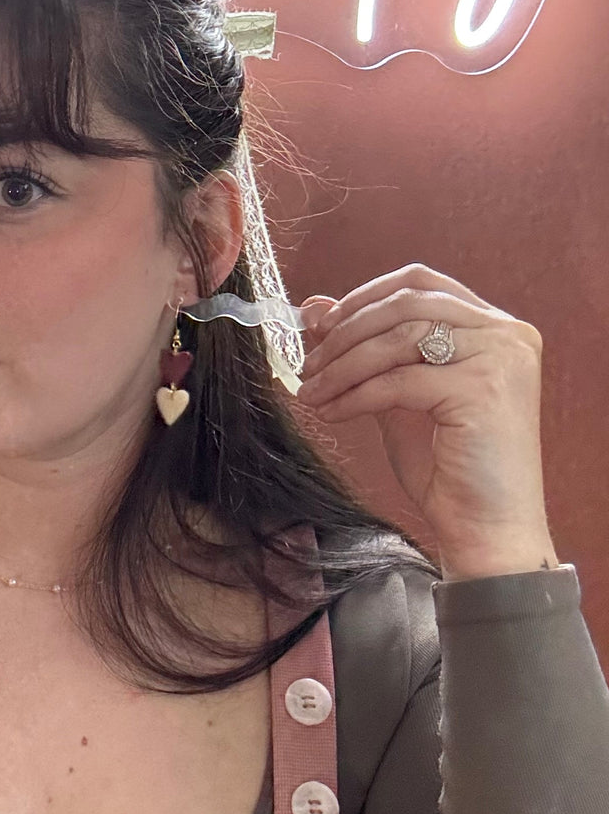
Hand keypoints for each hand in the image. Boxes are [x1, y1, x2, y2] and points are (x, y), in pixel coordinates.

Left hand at [296, 263, 558, 577]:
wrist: (488, 530)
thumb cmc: (451, 468)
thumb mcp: (402, 395)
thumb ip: (369, 349)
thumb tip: (317, 306)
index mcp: (495, 327)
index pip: (420, 283)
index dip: (364, 297)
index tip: (321, 324)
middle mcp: (506, 334)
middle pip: (406, 304)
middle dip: (346, 332)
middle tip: (307, 363)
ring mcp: (500, 359)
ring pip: (398, 339)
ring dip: (343, 365)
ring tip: (312, 391)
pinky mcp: (483, 390)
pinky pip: (399, 382)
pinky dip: (356, 396)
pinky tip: (333, 412)